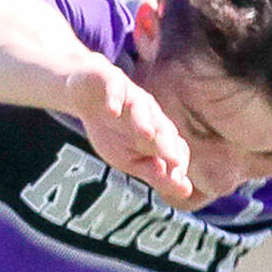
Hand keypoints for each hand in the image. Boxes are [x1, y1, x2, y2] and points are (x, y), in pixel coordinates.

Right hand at [63, 64, 192, 206]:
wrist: (84, 94)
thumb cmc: (112, 130)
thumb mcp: (130, 159)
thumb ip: (156, 173)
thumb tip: (186, 190)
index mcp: (158, 133)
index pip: (175, 147)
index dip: (177, 163)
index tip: (177, 182)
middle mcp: (150, 114)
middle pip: (163, 128)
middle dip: (168, 145)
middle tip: (173, 162)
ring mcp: (130, 96)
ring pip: (141, 107)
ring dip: (144, 120)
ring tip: (146, 135)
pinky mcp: (110, 80)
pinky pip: (114, 87)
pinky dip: (113, 98)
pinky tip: (111, 111)